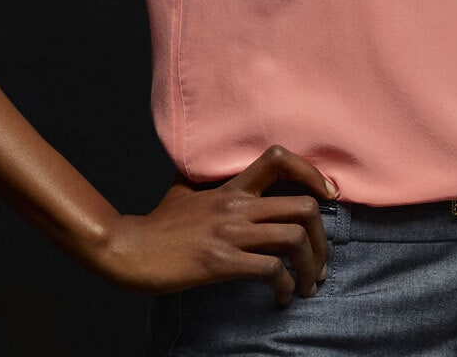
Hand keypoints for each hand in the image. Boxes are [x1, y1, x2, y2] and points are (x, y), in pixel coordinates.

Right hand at [103, 144, 337, 304]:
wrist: (129, 249)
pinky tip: (281, 297)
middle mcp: (236, 205)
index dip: (312, 173)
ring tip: (308, 285)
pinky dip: (285, 286)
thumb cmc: (157, 225)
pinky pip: (270, 269)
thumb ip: (208, 185)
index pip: (279, 160)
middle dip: (323, 238)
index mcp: (231, 188)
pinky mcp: (221, 261)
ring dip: (311, 266)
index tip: (328, 196)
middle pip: (304, 206)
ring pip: (295, 237)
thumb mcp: (184, 192)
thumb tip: (216, 179)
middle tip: (321, 262)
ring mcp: (230, 233)